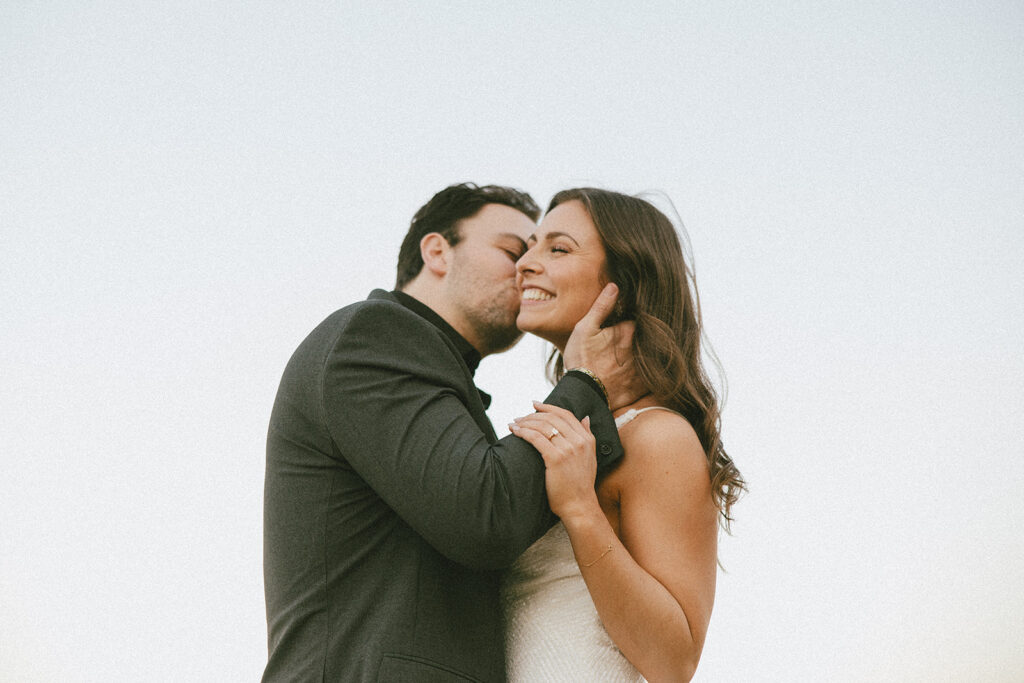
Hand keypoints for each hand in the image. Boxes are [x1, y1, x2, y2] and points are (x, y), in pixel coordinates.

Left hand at [509, 403, 600, 522]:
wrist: (579, 506)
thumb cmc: (580, 484)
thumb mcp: (590, 457)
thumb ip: (588, 436)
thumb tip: (585, 417)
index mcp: (587, 439)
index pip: (566, 415)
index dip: (548, 407)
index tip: (535, 404)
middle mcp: (579, 441)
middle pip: (552, 418)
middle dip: (533, 415)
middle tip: (520, 417)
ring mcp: (568, 450)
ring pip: (543, 426)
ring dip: (525, 422)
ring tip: (514, 424)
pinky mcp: (555, 459)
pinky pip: (536, 438)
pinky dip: (523, 432)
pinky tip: (515, 432)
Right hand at [562, 283, 646, 409]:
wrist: (584, 395)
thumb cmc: (582, 360)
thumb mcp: (584, 329)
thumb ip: (601, 307)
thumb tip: (615, 286)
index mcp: (628, 331)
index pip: (639, 319)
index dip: (631, 320)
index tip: (623, 324)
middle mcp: (641, 348)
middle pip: (647, 338)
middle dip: (641, 338)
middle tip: (624, 344)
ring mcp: (643, 368)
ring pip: (650, 356)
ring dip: (645, 355)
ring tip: (627, 359)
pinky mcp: (643, 386)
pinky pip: (652, 377)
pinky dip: (649, 375)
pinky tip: (636, 375)